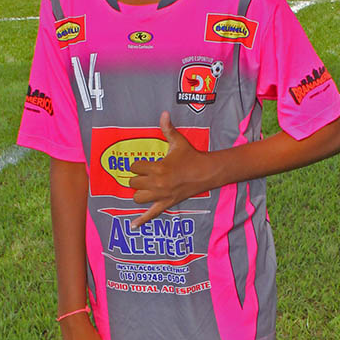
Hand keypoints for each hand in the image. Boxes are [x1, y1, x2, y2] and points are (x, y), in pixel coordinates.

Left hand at [129, 111, 208, 227]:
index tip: (142, 164)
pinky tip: (133, 225)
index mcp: (158, 168)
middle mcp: (157, 184)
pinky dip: (141, 220)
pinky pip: (151, 214)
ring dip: (138, 193)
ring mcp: (161, 196)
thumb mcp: (179, 142)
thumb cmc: (191, 157)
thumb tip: (163, 113)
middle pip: (133, 184)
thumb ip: (168, 129)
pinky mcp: (166, 204)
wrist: (206, 173)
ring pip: (137, 198)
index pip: (135, 167)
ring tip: (144, 188)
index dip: (136, 165)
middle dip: (136, 179)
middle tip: (143, 175)